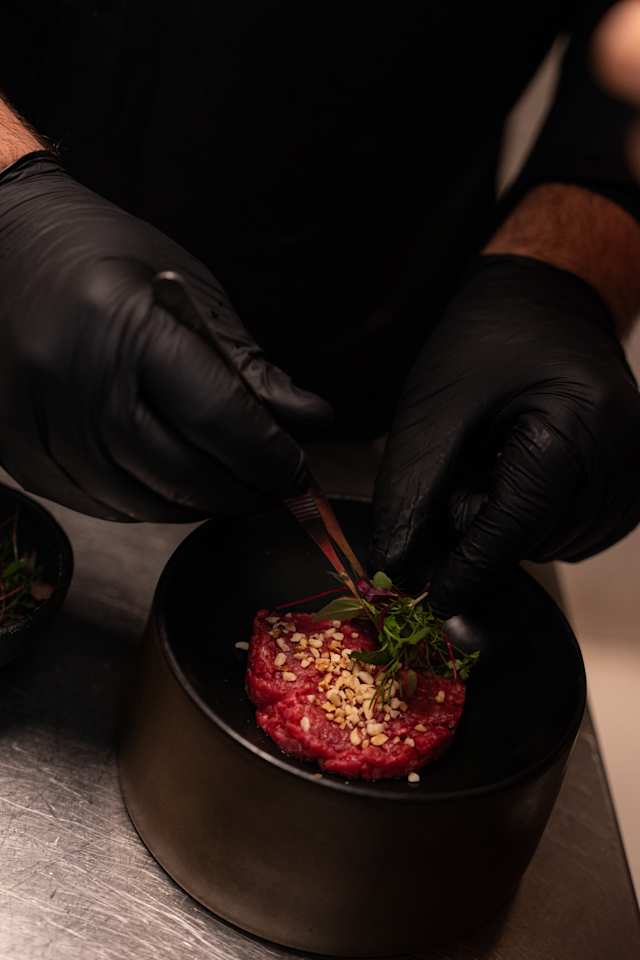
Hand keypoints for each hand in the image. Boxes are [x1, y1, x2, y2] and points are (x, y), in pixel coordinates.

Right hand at [0, 153, 329, 520]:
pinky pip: (96, 504)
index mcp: (124, 323)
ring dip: (196, 506)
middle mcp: (74, 378)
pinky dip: (146, 507)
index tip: (297, 471)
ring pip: (138, 501)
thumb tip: (310, 420)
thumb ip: (249, 365)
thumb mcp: (190, 292)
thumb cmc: (108, 258)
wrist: (8, 243)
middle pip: (179, 471)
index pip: (216, 416)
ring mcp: (38, 420)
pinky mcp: (18, 449)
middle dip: (239, 491)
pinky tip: (173, 490)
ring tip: (229, 489)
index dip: (267, 456)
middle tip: (271, 489)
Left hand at [371, 254, 639, 616]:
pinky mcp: (633, 484)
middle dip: (484, 531)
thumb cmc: (487, 343)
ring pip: (555, 544)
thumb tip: (398, 569)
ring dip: (511, 526)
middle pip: (536, 540)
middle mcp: (626, 455)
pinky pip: (575, 533)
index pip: (516, 527)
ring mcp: (638, 472)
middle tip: (462, 475)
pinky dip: (537, 521)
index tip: (434, 602)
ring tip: (496, 462)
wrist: (544, 306)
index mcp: (581, 426)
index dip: (468, 569)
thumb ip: (413, 489)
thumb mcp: (436, 406)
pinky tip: (521, 476)